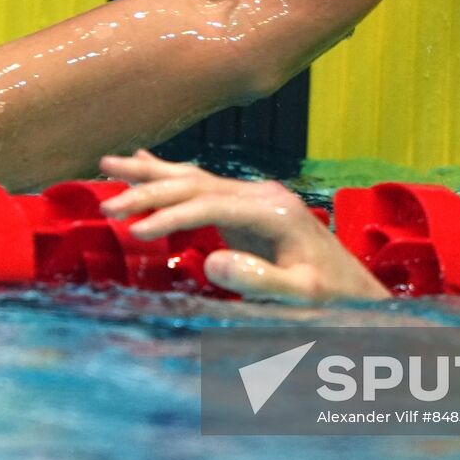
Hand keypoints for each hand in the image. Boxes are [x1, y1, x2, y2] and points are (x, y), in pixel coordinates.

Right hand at [98, 149, 388, 302]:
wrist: (353, 291)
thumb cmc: (330, 298)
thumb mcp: (302, 296)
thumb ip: (261, 280)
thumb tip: (212, 262)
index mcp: (273, 211)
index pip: (208, 205)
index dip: (170, 216)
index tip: (135, 233)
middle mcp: (261, 195)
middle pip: (194, 182)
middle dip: (148, 192)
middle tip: (105, 207)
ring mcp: (253, 197)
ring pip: (192, 176)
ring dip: (149, 173)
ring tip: (106, 164)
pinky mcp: (245, 207)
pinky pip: (199, 186)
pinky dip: (167, 174)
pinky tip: (142, 160)